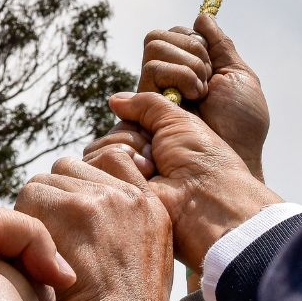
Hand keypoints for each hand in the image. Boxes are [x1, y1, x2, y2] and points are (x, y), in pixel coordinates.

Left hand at [16, 147, 171, 300]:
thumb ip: (124, 223)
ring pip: (46, 182)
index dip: (84, 178)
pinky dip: (24, 224)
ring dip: (37, 211)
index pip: (112, 158)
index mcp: (148, 205)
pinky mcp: (72, 208)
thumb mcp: (144, 257)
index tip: (73, 208)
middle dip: (56, 197)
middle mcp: (127, 195)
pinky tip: (36, 254)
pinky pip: (30, 197)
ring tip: (46, 249)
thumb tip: (89, 207)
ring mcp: (101, 198)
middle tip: (55, 237)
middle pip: (70, 168)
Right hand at [91, 13, 269, 178]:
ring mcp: (152, 92)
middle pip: (161, 36)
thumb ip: (221, 45)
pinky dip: (178, 76)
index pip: (178, 34)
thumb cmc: (241, 124)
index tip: (214, 66)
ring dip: (187, 66)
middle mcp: (167, 80)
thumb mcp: (239, 77)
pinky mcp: (140, 104)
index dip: (196, 41)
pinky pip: (150, 67)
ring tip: (199, 95)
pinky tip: (188, 101)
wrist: (232, 154)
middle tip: (207, 82)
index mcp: (191, 71)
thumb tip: (201, 16)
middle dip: (192, 52)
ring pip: (154, 47)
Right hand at [106, 92, 282, 270]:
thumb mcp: (179, 119)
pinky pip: (96, 162)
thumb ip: (146, 104)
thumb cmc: (202, 159)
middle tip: (158, 154)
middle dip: (135, 136)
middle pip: (113, 132)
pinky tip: (144, 179)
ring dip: (129, 150)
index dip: (139, 118)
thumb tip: (114, 100)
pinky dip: (121, 163)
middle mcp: (138, 161)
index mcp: (156, 142)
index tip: (159, 131)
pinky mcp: (113, 194)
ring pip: (100, 147)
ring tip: (154, 169)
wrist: (206, 200)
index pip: (128, 119)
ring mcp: (124, 179)